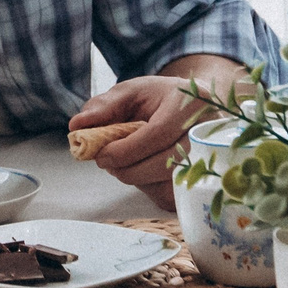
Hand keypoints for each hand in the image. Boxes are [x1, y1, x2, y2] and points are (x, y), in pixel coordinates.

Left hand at [69, 57, 243, 209]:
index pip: (158, 133)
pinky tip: (144, 170)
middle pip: (165, 163)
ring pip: (168, 184)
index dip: (126, 149)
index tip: (101, 155)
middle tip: (107, 163)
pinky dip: (149, 187)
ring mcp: (211, 159)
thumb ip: (105, 106)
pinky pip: (171, 196)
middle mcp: (208, 133)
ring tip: (125, 163)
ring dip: (137, 179)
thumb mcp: (133, 92)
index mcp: (191, 103)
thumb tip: (77, 126)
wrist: (197, 109)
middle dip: (128, 169)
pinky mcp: (204, 182)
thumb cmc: (161, 98)